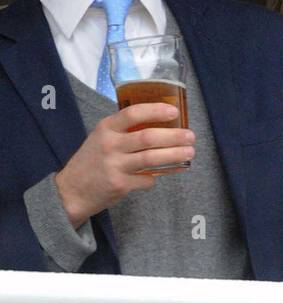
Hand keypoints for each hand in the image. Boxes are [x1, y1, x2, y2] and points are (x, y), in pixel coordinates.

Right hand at [53, 103, 195, 228]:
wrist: (70, 191)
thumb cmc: (93, 161)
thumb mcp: (102, 138)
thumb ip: (125, 131)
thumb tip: (163, 125)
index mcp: (106, 128)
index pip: (133, 113)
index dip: (156, 111)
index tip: (175, 112)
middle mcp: (109, 145)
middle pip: (148, 137)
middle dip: (175, 136)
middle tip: (191, 136)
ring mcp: (114, 165)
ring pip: (152, 158)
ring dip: (175, 154)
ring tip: (190, 152)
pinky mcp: (119, 184)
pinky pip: (148, 179)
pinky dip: (156, 177)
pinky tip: (159, 174)